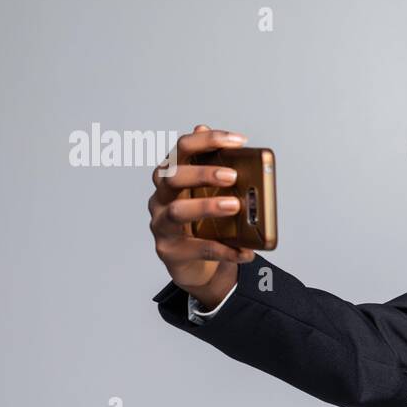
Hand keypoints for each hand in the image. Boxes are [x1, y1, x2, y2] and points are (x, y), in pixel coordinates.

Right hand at [148, 124, 254, 306]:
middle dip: (202, 173)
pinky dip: (224, 249)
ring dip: (208, 206)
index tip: (238, 140)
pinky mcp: (169, 251)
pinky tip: (245, 250)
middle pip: (172, 176)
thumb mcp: (217, 196)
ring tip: (235, 206)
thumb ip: (223, 174)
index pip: (183, 148)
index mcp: (173, 175)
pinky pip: (197, 248)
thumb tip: (240, 152)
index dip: (208, 140)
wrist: (198, 266)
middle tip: (232, 176)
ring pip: (178, 210)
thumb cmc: (207, 224)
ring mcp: (161, 224)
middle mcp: (162, 197)